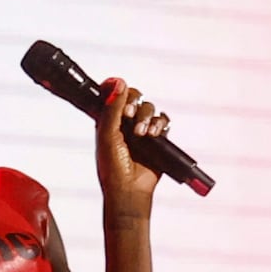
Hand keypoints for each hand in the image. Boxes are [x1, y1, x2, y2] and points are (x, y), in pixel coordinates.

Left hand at [93, 74, 176, 223]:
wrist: (130, 189)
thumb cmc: (112, 167)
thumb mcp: (107, 134)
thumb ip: (112, 108)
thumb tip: (118, 81)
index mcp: (108, 119)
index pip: (114, 94)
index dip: (118, 90)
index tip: (119, 90)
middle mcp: (125, 122)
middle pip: (135, 97)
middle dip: (134, 104)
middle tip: (128, 115)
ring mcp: (141, 129)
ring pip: (149, 108)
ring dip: (146, 117)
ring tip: (141, 134)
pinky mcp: (157, 139)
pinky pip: (163, 121)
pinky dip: (160, 124)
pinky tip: (153, 134)